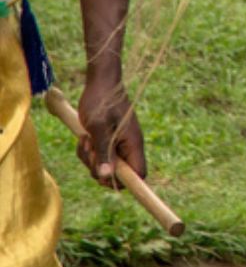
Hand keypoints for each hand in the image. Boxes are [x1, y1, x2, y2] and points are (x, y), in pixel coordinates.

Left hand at [77, 70, 143, 188]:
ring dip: (90, 158)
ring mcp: (119, 144)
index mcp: (133, 144)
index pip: (138, 174)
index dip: (125, 183)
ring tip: (85, 139)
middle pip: (117, 174)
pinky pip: (98, 156)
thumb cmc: (102, 102)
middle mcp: (129, 146)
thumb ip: (104, 153)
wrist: (100, 83)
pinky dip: (88, 152)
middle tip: (89, 150)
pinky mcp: (108, 140)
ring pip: (105, 166)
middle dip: (99, 168)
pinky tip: (85, 137)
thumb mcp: (99, 128)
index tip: (105, 178)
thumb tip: (106, 177)